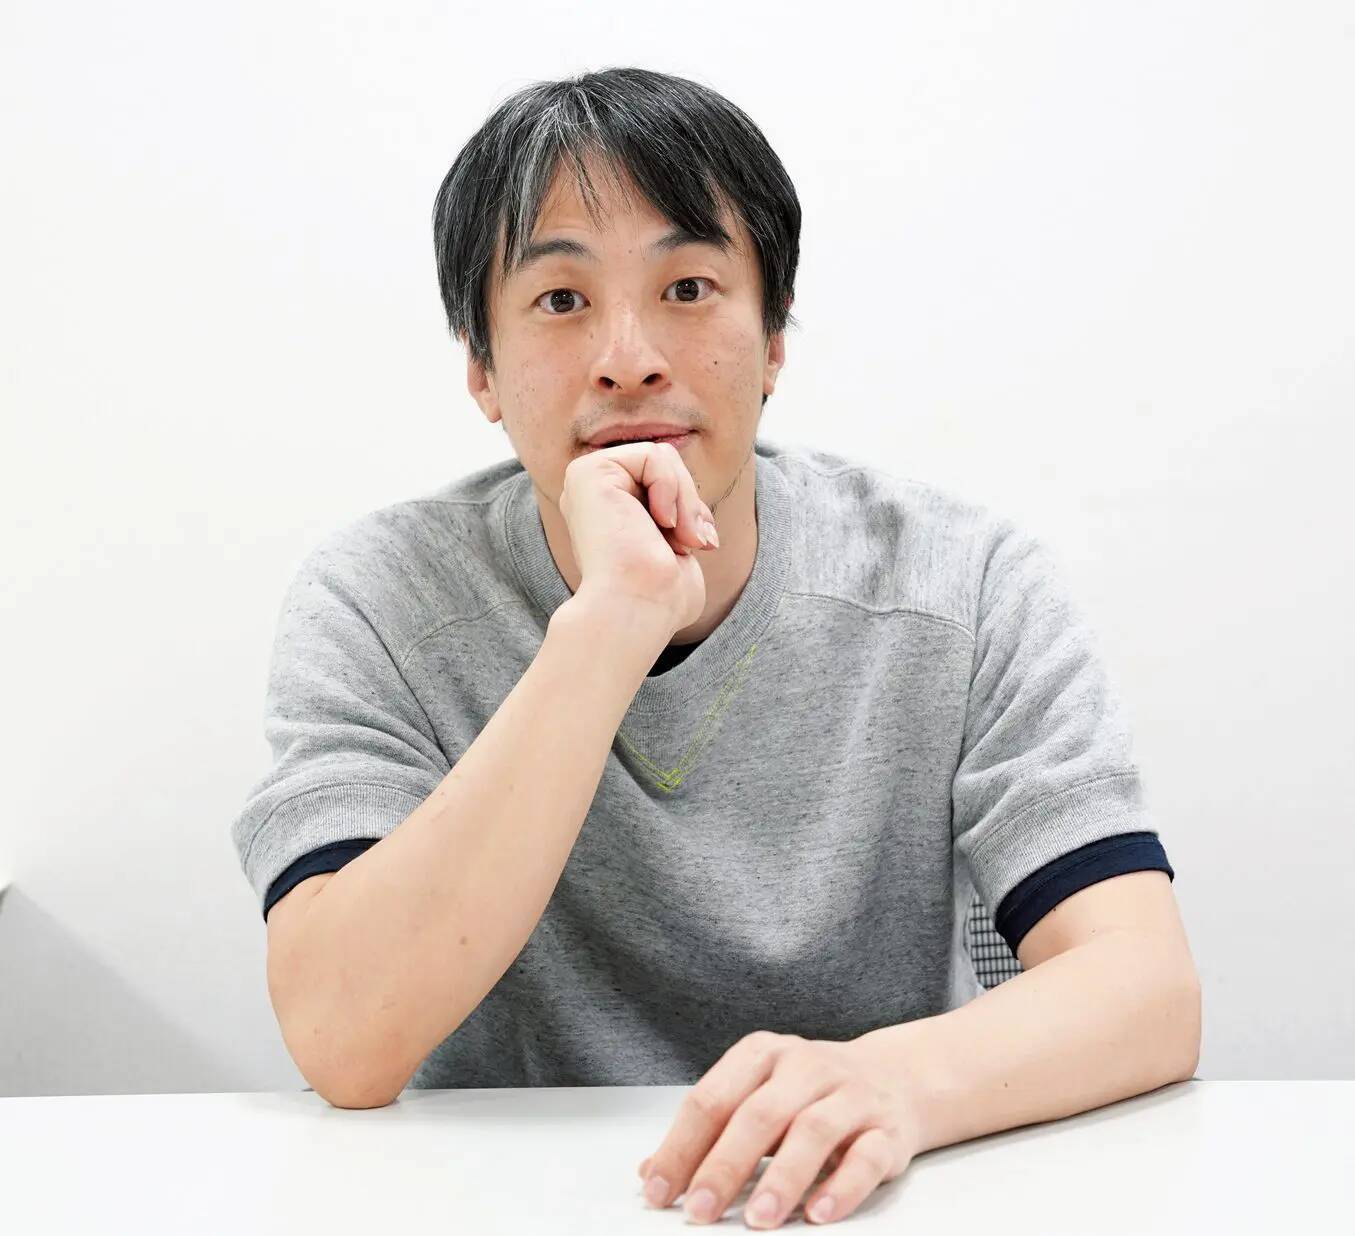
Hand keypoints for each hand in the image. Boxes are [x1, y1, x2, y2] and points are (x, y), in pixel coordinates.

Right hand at [559, 439, 718, 638]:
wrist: (640, 608)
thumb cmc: (661, 598)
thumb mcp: (677, 551)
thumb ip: (678, 524)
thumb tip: (693, 518)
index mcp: (607, 513)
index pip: (664, 481)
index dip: (690, 508)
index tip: (699, 546)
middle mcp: (591, 496)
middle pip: (664, 463)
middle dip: (691, 502)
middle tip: (693, 543)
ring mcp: (584, 482)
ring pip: (661, 455)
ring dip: (685, 499)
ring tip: (680, 538)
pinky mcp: (586, 472)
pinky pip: (652, 454)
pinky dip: (670, 488)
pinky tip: (660, 522)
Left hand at [635, 1031, 921, 1227]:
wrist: (893, 1076)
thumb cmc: (808, 1092)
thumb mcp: (755, 1095)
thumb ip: (708, 1131)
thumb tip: (651, 1173)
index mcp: (763, 1054)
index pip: (712, 1098)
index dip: (681, 1147)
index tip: (659, 1190)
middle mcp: (805, 1067)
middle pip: (759, 1114)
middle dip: (725, 1165)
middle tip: (700, 1210)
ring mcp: (850, 1095)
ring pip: (813, 1132)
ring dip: (782, 1177)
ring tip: (759, 1219)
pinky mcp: (887, 1130)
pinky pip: (866, 1157)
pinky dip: (842, 1187)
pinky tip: (818, 1213)